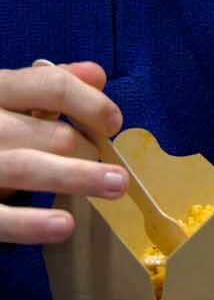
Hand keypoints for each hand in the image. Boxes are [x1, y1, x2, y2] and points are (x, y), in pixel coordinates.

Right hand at [0, 61, 125, 245]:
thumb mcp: (6, 99)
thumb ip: (47, 87)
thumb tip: (97, 75)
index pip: (51, 85)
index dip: (91, 103)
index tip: (113, 123)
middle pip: (50, 132)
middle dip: (90, 150)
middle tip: (112, 170)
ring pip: (29, 167)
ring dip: (79, 177)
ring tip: (116, 186)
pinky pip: (1, 217)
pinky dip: (33, 223)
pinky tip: (64, 225)